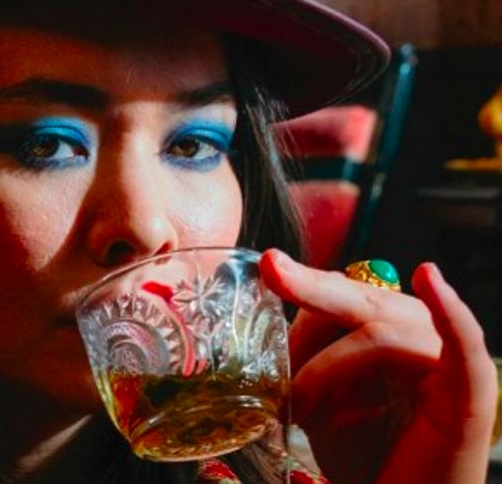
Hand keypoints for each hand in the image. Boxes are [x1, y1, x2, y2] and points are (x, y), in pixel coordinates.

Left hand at [260, 250, 497, 483]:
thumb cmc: (364, 458)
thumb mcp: (318, 403)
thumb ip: (301, 361)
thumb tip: (260, 333)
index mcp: (384, 331)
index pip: (340, 295)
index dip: (300, 293)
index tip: (266, 273)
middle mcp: (417, 337)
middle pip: (360, 300)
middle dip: (309, 286)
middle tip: (272, 270)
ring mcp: (444, 363)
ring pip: (380, 334)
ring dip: (326, 365)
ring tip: (298, 406)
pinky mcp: (468, 394)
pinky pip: (462, 346)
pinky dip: (448, 312)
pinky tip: (428, 279)